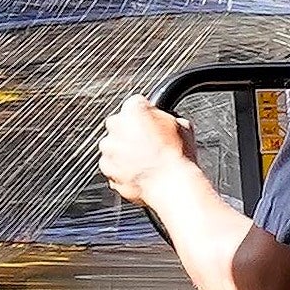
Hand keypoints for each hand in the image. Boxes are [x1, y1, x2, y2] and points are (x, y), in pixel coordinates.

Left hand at [98, 92, 199, 211]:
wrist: (171, 185)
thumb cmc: (177, 157)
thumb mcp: (184, 127)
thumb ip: (169, 119)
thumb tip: (170, 122)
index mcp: (135, 109)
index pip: (136, 104)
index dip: (147, 115)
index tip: (153, 125)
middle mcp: (117, 125)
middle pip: (119, 123)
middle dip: (130, 132)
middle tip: (149, 144)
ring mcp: (109, 148)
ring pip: (113, 145)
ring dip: (124, 151)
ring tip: (144, 162)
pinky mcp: (106, 168)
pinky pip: (111, 165)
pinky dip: (120, 169)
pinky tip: (139, 173)